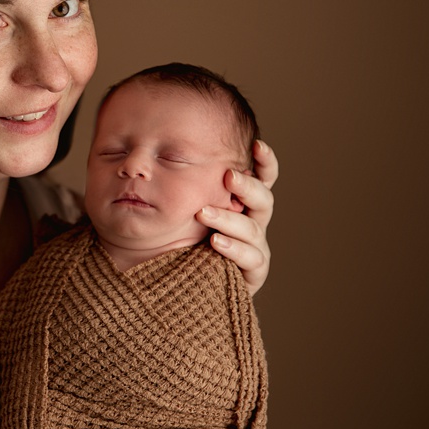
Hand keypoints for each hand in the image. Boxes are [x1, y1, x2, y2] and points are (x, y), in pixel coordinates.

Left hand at [197, 140, 277, 295]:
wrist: (190, 283)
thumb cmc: (188, 237)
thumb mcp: (187, 208)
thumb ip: (187, 186)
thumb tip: (163, 152)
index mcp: (244, 202)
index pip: (263, 178)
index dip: (265, 162)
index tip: (257, 145)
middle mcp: (254, 221)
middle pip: (264, 199)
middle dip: (247, 187)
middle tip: (228, 177)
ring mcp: (256, 247)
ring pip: (253, 228)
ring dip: (229, 219)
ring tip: (204, 212)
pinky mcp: (254, 272)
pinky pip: (251, 258)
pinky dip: (233, 248)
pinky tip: (215, 241)